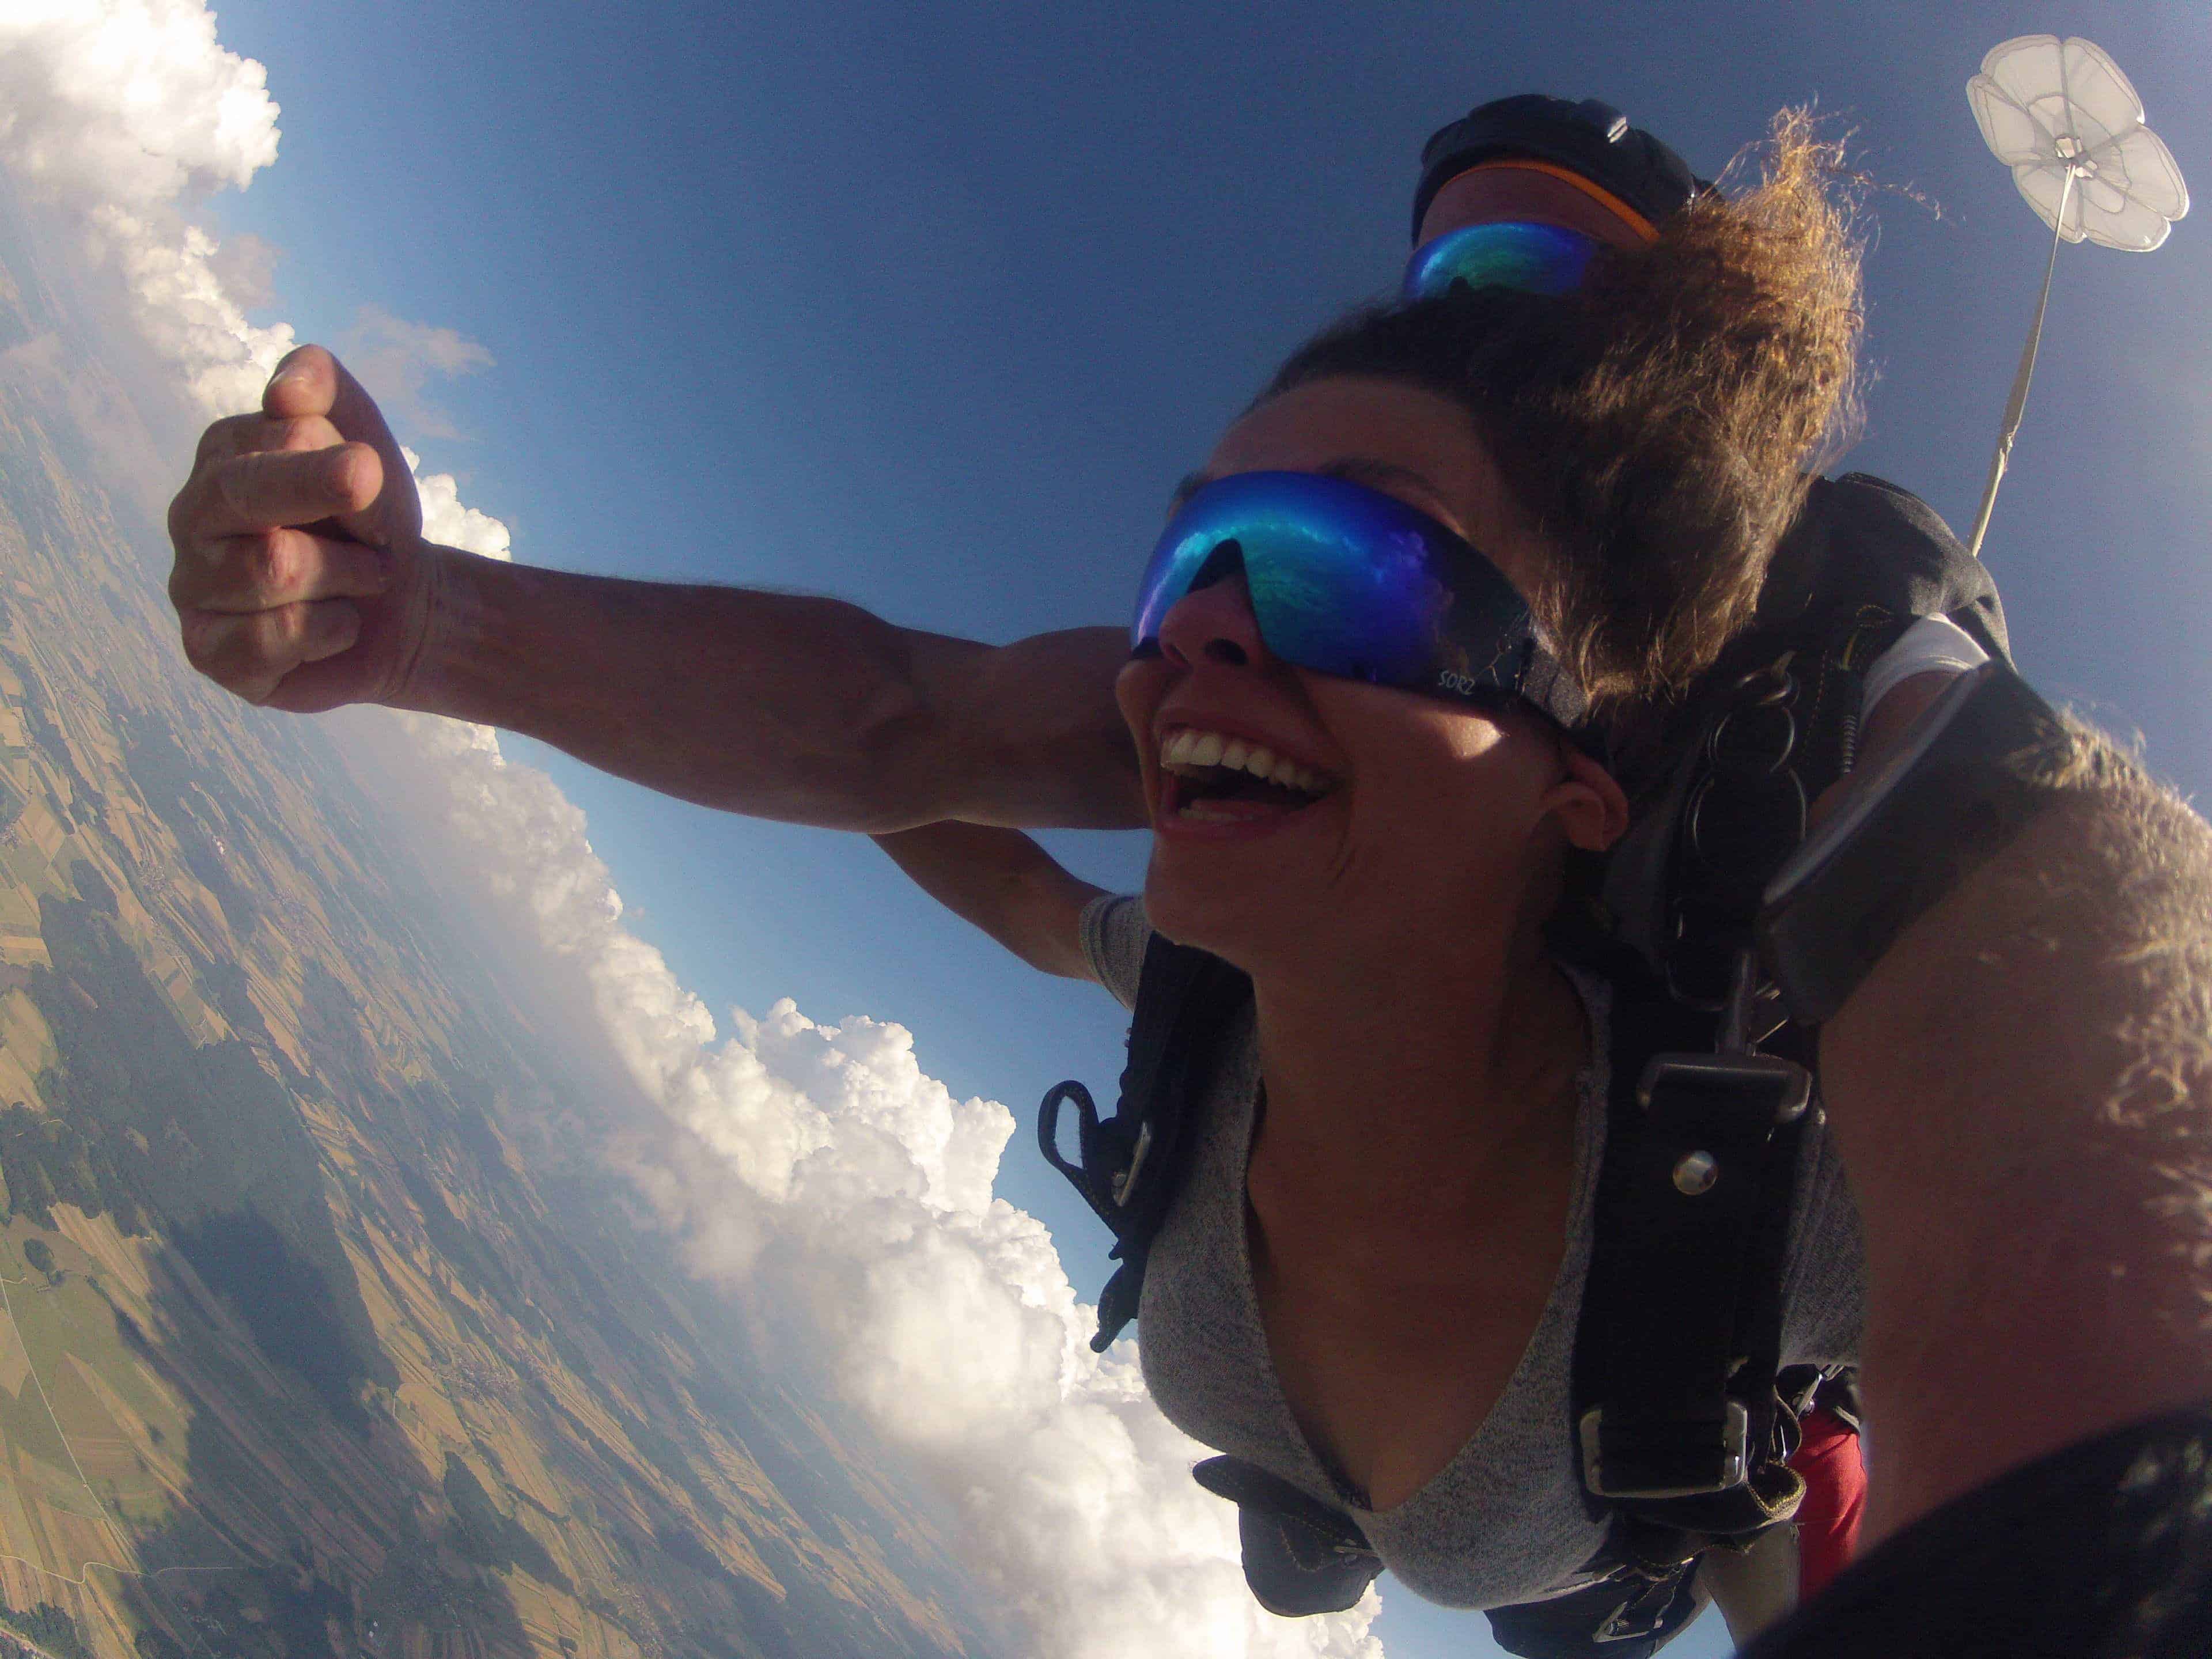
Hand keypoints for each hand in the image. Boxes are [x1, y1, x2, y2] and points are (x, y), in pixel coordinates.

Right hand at [166, 345, 441, 712]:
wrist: (402, 607)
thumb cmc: (370, 520)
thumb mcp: (366, 442)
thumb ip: (327, 389)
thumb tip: (284, 390)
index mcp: (225, 451)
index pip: (290, 431)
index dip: (354, 467)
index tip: (372, 485)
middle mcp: (191, 514)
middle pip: (249, 494)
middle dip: (338, 511)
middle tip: (383, 537)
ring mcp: (191, 586)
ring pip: (272, 569)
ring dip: (347, 576)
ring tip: (358, 579)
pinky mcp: (209, 651)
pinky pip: (271, 638)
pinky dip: (331, 630)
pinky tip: (336, 625)